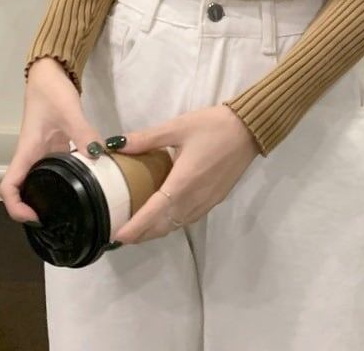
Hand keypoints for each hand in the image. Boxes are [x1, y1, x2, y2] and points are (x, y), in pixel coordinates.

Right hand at [0, 57, 110, 223]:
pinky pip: (58, 169)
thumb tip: (101, 157)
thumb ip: (84, 133)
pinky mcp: (55, 146)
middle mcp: (31, 156)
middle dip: (35, 209)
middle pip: (24, 191)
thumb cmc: (52, 91)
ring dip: (51, 196)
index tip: (35, 217)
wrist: (50, 72)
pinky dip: (69, 179)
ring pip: (41, 181)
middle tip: (62, 221)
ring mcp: (43, 152)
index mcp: (26, 151)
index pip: (8, 187)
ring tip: (76, 209)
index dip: (16, 208)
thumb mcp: (69, 111)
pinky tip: (89, 183)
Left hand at [110, 104, 260, 244]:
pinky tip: (165, 213)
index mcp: (182, 183)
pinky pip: (189, 218)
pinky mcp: (216, 200)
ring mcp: (207, 202)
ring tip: (139, 226)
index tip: (117, 236)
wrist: (248, 129)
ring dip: (157, 230)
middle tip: (121, 233)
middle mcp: (194, 199)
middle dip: (142, 234)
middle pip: (164, 226)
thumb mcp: (177, 127)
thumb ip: (146, 139)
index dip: (135, 228)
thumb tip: (115, 144)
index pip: (153, 213)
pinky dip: (173, 222)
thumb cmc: (212, 126)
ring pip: (177, 225)